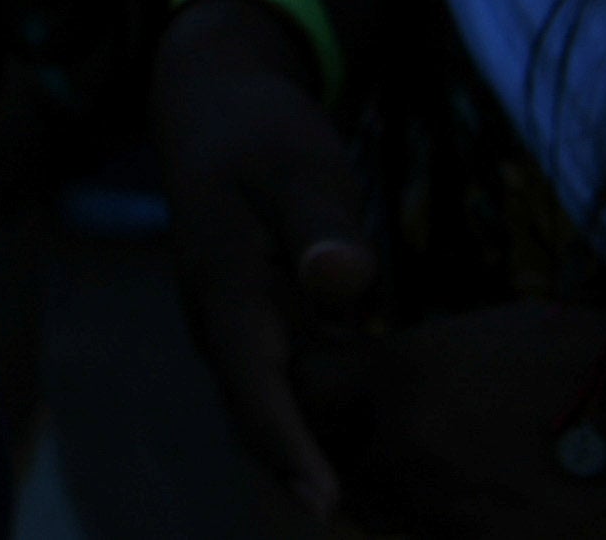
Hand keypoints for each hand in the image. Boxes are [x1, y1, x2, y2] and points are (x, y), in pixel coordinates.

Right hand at [155, 0, 382, 515]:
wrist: (214, 107)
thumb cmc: (258, 132)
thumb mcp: (298, 165)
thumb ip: (323, 225)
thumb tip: (344, 282)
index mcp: (224, 290)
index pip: (253, 385)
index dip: (288, 447)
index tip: (325, 502)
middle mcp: (224, 324)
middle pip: (262, 416)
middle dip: (308, 469)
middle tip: (374, 513)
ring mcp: (242, 327)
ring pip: (279, 406)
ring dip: (322, 449)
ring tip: (390, 495)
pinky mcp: (266, 324)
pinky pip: (295, 385)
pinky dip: (331, 417)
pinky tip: (385, 438)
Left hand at [324, 303, 605, 538]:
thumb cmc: (569, 354)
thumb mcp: (470, 333)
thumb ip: (410, 360)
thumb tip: (376, 380)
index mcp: (396, 371)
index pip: (304, 387)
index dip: (313, 391)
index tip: (330, 392)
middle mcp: (402, 439)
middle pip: (330, 457)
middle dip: (343, 448)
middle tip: (368, 439)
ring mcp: (440, 500)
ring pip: (375, 507)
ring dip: (386, 491)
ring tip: (427, 470)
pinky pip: (429, 536)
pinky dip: (435, 521)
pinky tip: (469, 498)